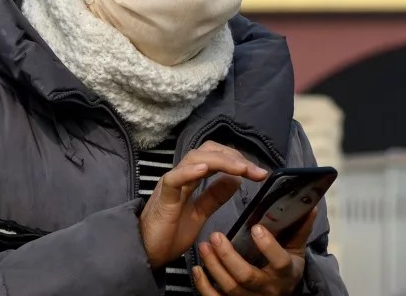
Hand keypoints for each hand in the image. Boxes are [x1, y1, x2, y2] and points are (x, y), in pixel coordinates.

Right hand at [140, 141, 267, 267]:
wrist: (145, 254)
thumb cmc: (169, 235)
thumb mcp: (199, 214)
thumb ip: (214, 197)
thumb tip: (236, 180)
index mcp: (191, 179)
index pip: (216, 157)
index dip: (238, 160)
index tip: (260, 173)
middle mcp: (182, 176)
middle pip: (208, 151)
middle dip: (234, 157)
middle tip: (255, 170)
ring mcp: (171, 184)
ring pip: (195, 158)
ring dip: (221, 160)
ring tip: (241, 168)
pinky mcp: (163, 197)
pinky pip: (175, 178)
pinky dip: (190, 171)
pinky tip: (206, 169)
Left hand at [192, 209, 317, 294]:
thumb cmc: (286, 269)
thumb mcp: (296, 250)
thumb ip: (301, 228)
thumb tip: (311, 204)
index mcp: (285, 273)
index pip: (279, 262)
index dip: (268, 246)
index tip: (256, 227)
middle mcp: (267, 289)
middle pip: (246, 276)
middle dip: (229, 257)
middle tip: (216, 236)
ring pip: (229, 288)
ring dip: (214, 266)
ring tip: (204, 245)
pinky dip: (204, 286)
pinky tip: (198, 269)